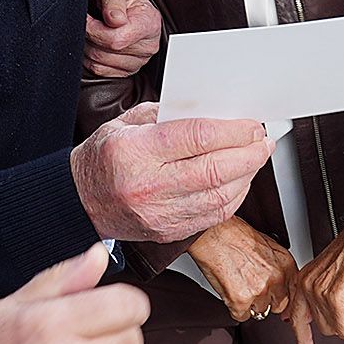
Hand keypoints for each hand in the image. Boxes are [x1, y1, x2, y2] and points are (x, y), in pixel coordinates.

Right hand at [73, 103, 271, 241]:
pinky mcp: (168, 232)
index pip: (197, 138)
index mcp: (136, 152)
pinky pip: (213, 217)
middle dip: (249, 153)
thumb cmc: (104, 158)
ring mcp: (159, 214)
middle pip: (215, 170)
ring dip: (247, 176)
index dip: (233, 131)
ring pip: (220, 197)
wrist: (80, 201)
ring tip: (255, 158)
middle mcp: (148, 186)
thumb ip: (169, 115)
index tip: (250, 125)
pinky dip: (234, 198)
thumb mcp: (127, 122)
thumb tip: (213, 110)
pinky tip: (239, 182)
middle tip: (262, 141)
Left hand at [84, 0, 161, 78]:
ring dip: (88, 47)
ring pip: (100, 63)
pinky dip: (90, 58)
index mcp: (149, 24)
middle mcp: (148, 45)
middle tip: (86, 22)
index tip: (86, 18)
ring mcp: (138, 60)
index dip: (94, 30)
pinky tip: (94, 43)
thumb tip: (115, 19)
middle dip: (89, 37)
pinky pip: (100, 71)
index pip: (116, 40)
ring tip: (91, 30)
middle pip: (106, 53)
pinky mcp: (127, 70)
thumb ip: (113, 1)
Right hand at [188, 217, 299, 322]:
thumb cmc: (234, 234)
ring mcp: (259, 292)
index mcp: (286, 264)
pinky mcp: (241, 302)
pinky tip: (230, 289)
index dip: (281, 295)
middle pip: (279, 305)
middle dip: (267, 300)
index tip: (276, 297)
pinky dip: (234, 308)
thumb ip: (277, 266)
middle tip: (252, 287)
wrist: (213, 234)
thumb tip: (279, 281)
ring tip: (238, 284)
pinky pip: (241, 316)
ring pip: (259, 311)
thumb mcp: (267, 245)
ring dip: (249, 304)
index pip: (293, 292)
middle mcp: (276, 279)